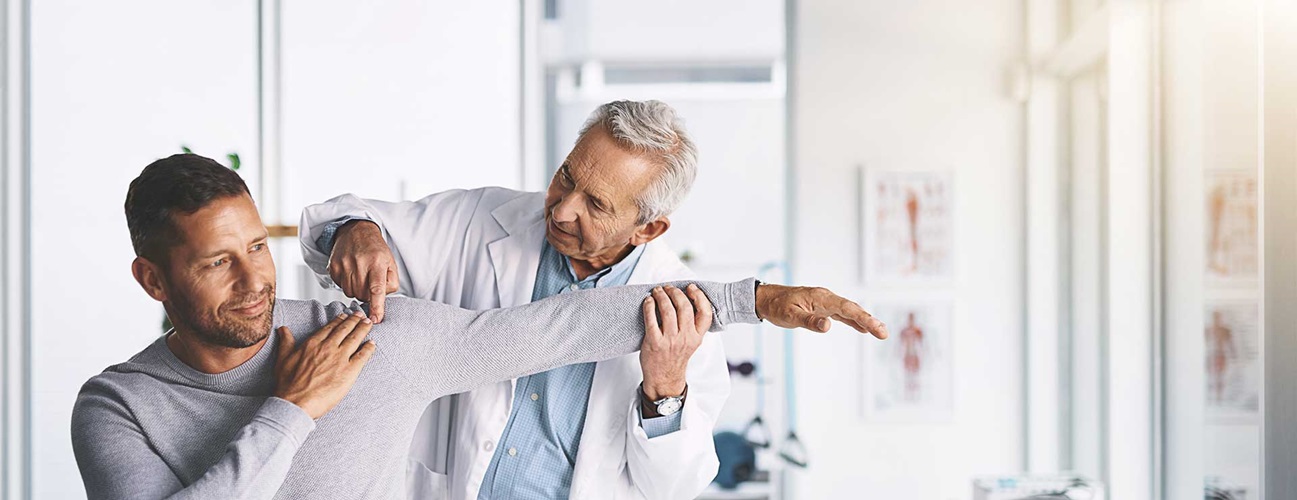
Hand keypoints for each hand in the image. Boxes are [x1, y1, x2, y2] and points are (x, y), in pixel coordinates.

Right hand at [273, 311, 377, 418]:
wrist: (296, 403)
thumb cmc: (288, 385)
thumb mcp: (283, 359)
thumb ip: (286, 342)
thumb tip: (283, 329)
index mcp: (313, 344)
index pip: (330, 328)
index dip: (339, 320)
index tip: (345, 316)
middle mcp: (328, 347)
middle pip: (345, 329)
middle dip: (354, 320)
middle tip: (361, 315)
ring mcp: (340, 358)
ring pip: (355, 338)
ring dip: (363, 329)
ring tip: (369, 323)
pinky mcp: (349, 371)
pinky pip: (363, 355)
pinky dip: (369, 348)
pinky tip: (372, 344)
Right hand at [328, 220, 398, 321]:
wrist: (356, 231)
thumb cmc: (376, 250)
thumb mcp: (391, 263)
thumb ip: (391, 283)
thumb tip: (381, 300)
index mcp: (376, 262)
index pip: (376, 289)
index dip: (376, 306)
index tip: (376, 320)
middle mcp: (359, 263)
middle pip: (362, 295)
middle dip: (368, 294)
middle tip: (370, 282)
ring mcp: (343, 265)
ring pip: (350, 293)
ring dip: (357, 290)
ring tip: (361, 275)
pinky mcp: (333, 267)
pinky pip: (340, 286)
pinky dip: (347, 284)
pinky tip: (351, 272)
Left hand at [640, 284, 713, 405]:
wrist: (664, 377)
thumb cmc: (675, 357)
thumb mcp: (691, 342)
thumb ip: (692, 325)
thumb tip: (684, 299)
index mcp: (697, 337)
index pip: (705, 313)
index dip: (700, 297)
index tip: (691, 288)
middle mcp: (685, 338)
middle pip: (685, 307)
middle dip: (675, 292)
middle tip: (669, 288)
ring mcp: (670, 340)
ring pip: (668, 310)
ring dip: (661, 296)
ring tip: (657, 292)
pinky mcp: (654, 342)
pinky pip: (651, 318)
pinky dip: (649, 306)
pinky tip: (648, 301)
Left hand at [755, 284, 887, 338]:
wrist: (766, 298)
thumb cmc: (776, 306)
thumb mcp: (790, 316)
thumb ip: (809, 321)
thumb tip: (827, 326)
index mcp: (821, 298)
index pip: (847, 308)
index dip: (864, 318)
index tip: (876, 328)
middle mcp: (826, 298)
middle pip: (852, 309)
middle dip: (869, 321)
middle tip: (884, 334)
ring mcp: (825, 303)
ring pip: (849, 311)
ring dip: (864, 321)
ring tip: (880, 332)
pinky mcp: (822, 308)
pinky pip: (841, 314)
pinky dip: (853, 320)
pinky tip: (863, 328)